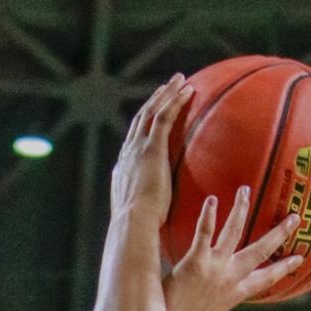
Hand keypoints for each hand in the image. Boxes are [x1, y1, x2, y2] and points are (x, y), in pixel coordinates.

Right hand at [111, 76, 191, 223]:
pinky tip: (188, 90)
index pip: (132, 141)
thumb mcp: (141, 217)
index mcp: (123, 171)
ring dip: (165, 93)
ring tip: (179, 80)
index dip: (142, 125)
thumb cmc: (139, 229)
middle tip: (165, 87)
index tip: (152, 114)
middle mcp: (127, 155)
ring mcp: (138, 149)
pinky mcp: (151, 148)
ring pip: (151, 112)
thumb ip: (148, 211)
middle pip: (140, 120)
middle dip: (153, 101)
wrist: (133, 225)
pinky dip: (175, 101)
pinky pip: (164, 116)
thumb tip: (157, 222)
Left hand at [165, 191, 302, 310]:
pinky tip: (212, 199)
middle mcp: (231, 277)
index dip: (284, 267)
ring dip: (241, 210)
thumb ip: (220, 297)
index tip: (300, 257)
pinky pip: (204, 233)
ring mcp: (215, 267)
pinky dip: (209, 215)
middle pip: (261, 251)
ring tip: (245, 191)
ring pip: (234, 232)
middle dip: (279, 233)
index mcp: (236, 292)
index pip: (267, 278)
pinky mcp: (196, 261)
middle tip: (295, 217)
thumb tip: (220, 295)